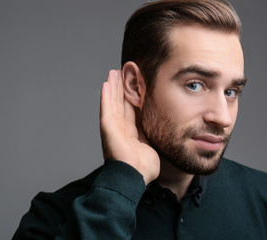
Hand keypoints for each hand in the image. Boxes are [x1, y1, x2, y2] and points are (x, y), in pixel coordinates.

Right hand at [100, 70, 159, 184]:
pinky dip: (106, 95)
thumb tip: (160, 127)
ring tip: (113, 72)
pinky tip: (106, 83)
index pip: (131, 111)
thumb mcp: (152, 146)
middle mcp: (120, 128)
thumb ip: (152, 135)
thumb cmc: (143, 168)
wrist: (135, 177)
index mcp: (130, 133)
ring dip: (113, 87)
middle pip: (120, 103)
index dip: (133, 97)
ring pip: (113, 102)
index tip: (135, 85)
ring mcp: (113, 127)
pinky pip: (106, 108)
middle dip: (121, 88)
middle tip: (122, 73)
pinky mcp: (107, 127)